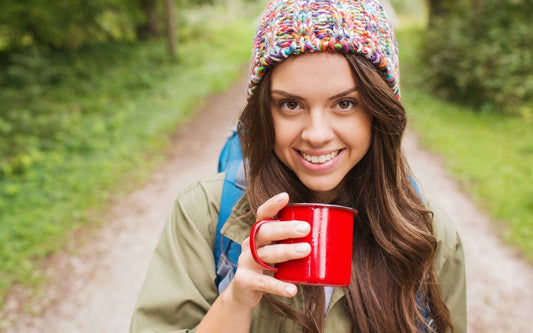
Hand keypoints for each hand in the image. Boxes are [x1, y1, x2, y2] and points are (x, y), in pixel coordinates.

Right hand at [222, 192, 310, 309]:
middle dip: (285, 228)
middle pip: (265, 231)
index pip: (262, 214)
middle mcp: (250, 244)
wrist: (244, 293)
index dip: (272, 205)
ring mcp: (246, 262)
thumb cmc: (268, 267)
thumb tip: (336, 239)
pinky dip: (279, 286)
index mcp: (259, 234)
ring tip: (306, 250)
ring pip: (266, 254)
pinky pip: (263, 282)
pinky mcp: (245, 281)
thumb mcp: (277, 252)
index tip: (286, 196)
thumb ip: (295, 244)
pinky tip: (292, 289)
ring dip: (286, 251)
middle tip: (306, 228)